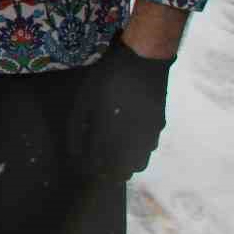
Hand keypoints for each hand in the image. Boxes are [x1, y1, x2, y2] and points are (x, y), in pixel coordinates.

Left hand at [65, 37, 173, 181]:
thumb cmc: (108, 79)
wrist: (143, 61)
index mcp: (113, 137)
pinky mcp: (159, 126)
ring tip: (112, 152)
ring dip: (125, 164)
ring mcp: (149, 136)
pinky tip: (129, 138)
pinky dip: (138, 150)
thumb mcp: (85, 100)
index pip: (102, 167)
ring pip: (139, 163)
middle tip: (98, 162)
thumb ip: (78, 128)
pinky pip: (148, 148)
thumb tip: (74, 151)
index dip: (92, 170)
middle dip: (109, 172)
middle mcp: (134, 142)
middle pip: (123, 171)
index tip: (85, 166)